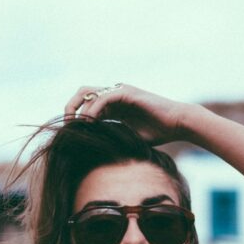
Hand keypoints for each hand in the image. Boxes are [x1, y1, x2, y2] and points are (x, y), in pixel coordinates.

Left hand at [64, 83, 194, 145]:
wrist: (177, 124)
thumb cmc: (158, 133)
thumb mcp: (128, 138)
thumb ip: (111, 138)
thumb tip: (94, 152)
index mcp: (112, 105)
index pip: (86, 105)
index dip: (75, 116)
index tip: (69, 133)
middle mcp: (114, 95)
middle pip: (83, 93)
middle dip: (70, 107)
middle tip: (66, 126)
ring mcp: (120, 91)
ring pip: (90, 93)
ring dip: (79, 110)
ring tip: (75, 127)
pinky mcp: (128, 92)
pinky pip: (104, 97)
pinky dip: (94, 109)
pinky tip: (91, 123)